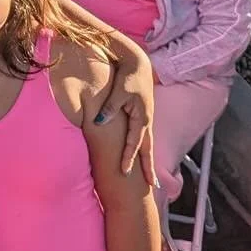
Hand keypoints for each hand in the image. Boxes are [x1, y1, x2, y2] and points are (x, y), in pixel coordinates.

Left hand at [94, 50, 157, 183]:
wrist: (138, 64)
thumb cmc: (128, 77)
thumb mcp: (118, 93)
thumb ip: (109, 109)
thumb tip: (99, 123)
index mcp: (142, 118)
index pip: (134, 143)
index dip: (128, 158)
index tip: (124, 172)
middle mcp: (146, 121)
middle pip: (148, 149)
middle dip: (148, 168)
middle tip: (151, 187)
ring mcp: (146, 119)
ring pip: (147, 144)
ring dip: (148, 160)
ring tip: (150, 178)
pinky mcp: (142, 116)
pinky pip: (142, 136)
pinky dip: (143, 148)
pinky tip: (141, 156)